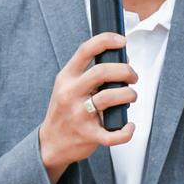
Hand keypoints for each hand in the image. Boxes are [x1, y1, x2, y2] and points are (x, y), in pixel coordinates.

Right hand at [39, 32, 137, 183]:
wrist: (51, 143)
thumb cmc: (65, 111)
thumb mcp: (69, 86)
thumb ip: (90, 73)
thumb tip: (122, 59)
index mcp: (66, 78)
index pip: (85, 50)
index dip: (106, 40)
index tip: (122, 41)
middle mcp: (70, 94)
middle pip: (102, 72)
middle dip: (125, 70)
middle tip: (133, 76)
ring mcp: (79, 115)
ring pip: (109, 98)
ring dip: (128, 95)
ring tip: (130, 97)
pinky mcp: (88, 135)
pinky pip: (112, 134)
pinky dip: (126, 131)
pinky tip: (128, 126)